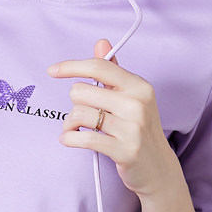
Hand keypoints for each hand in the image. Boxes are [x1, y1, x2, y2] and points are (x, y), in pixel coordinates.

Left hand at [48, 38, 177, 197]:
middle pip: (81, 91)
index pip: (99, 67)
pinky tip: (68, 140)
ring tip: (75, 130)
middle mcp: (137, 103)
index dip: (71, 66)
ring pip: (79, 114)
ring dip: (69, 124)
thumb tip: (101, 43)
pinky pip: (84, 138)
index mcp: (139, 86)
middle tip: (82, 116)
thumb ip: (114, 72)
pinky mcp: (125, 150)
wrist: (158, 168)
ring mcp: (132, 128)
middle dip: (75, 104)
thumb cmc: (138, 129)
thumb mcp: (132, 98)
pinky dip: (69, 139)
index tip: (52, 71)